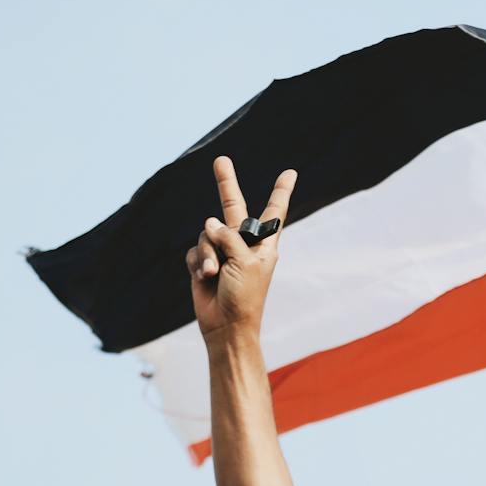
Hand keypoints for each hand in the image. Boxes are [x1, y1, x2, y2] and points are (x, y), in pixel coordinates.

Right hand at [187, 157, 296, 343]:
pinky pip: (195, 250)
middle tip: (220, 160)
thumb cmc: (245, 296)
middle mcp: (243, 243)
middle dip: (226, 184)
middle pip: (234, 207)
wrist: (226, 325)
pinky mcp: (203, 261)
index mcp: (264, 243)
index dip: (281, 191)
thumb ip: (229, 236)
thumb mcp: (245, 262)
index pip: (274, 212)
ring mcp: (222, 251)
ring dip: (208, 254)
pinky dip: (197, 263)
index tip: (291, 172)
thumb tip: (210, 222)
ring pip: (207, 233)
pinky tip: (204, 277)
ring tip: (214, 273)